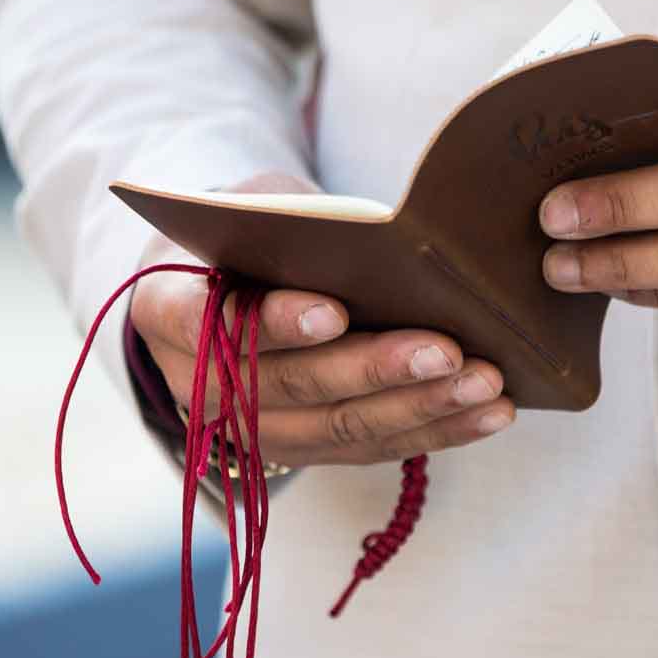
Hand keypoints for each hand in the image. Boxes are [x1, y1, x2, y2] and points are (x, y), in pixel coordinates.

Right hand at [130, 173, 516, 465]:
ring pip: (336, 430)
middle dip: (375, 370)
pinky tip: (490, 413)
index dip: (274, 321)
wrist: (217, 286)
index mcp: (167, 310)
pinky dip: (436, 431)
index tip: (335, 310)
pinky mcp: (299, 450)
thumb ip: (298, 224)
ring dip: (420, 409)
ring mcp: (246, 430)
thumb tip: (387, 239)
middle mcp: (195, 385)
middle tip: (448, 351)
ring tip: (486, 384)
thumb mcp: (256, 206)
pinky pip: (370, 450)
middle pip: (289, 386)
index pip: (212, 323)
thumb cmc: (247, 231)